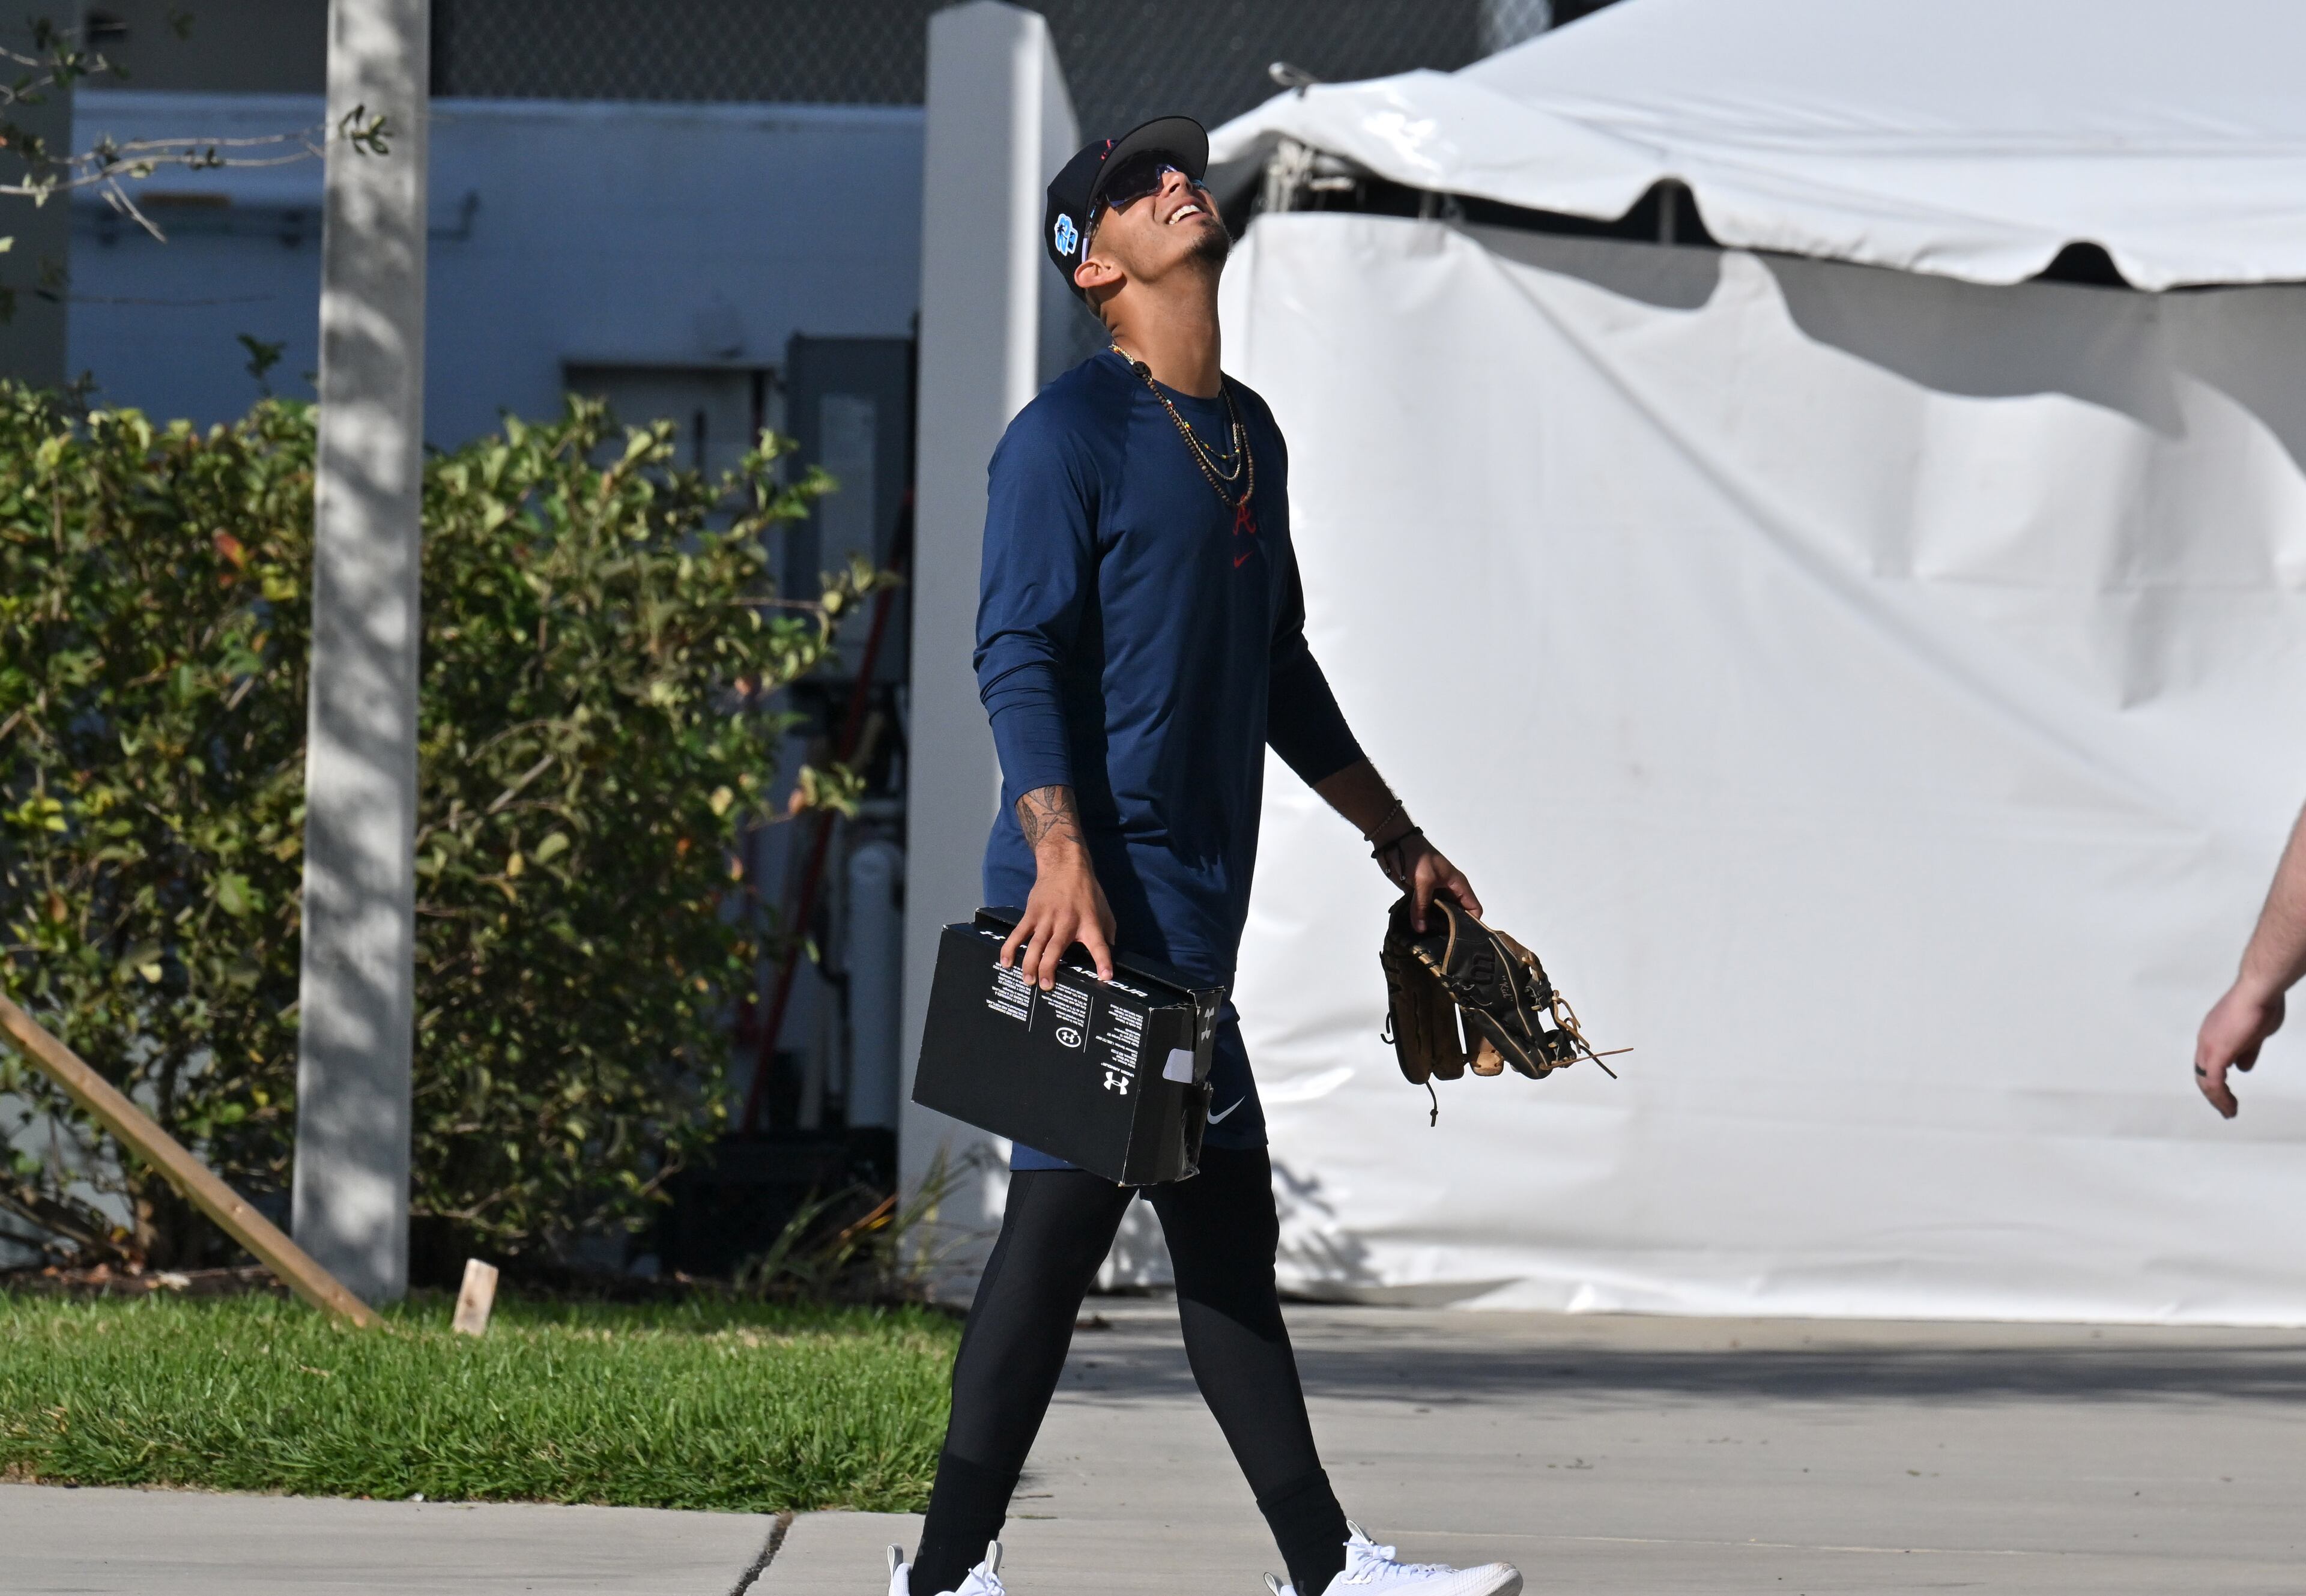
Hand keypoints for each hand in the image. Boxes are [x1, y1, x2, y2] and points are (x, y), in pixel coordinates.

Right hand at [1002, 785, 1115, 988]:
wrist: (1065, 866)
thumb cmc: (1087, 892)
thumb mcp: (1104, 911)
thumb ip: (1106, 934)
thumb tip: (1109, 955)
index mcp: (1089, 923)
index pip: (1099, 944)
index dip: (1102, 961)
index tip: (1105, 977)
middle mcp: (1067, 922)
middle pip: (1056, 948)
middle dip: (1049, 968)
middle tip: (1045, 986)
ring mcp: (1047, 918)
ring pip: (1035, 944)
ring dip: (1029, 963)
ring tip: (1028, 980)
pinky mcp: (1032, 913)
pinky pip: (1019, 933)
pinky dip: (1010, 947)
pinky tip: (1005, 962)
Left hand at [1380, 832, 1482, 931]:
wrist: (1396, 842)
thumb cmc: (1418, 856)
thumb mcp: (1424, 881)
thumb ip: (1422, 905)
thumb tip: (1420, 929)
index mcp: (1458, 885)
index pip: (1474, 908)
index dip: (1472, 924)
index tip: (1463, 939)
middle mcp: (1448, 891)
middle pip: (1456, 915)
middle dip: (1450, 928)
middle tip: (1443, 944)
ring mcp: (1433, 893)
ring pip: (1439, 914)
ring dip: (1434, 925)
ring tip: (1429, 941)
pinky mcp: (1418, 895)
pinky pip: (1423, 911)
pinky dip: (1421, 919)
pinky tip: (1416, 931)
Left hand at [2196, 980, 2282, 1118]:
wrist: (2259, 990)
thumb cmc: (2261, 1005)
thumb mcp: (2255, 1034)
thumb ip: (2248, 1051)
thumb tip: (2243, 1067)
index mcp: (2213, 1034)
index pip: (2208, 1062)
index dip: (2215, 1080)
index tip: (2226, 1094)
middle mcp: (2206, 1039)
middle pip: (2202, 1073)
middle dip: (2213, 1094)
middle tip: (2225, 1108)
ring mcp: (2209, 1045)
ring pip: (2205, 1080)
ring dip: (2217, 1099)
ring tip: (2229, 1112)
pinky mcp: (2217, 1051)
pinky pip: (2213, 1081)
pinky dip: (2220, 1097)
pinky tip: (2230, 1106)